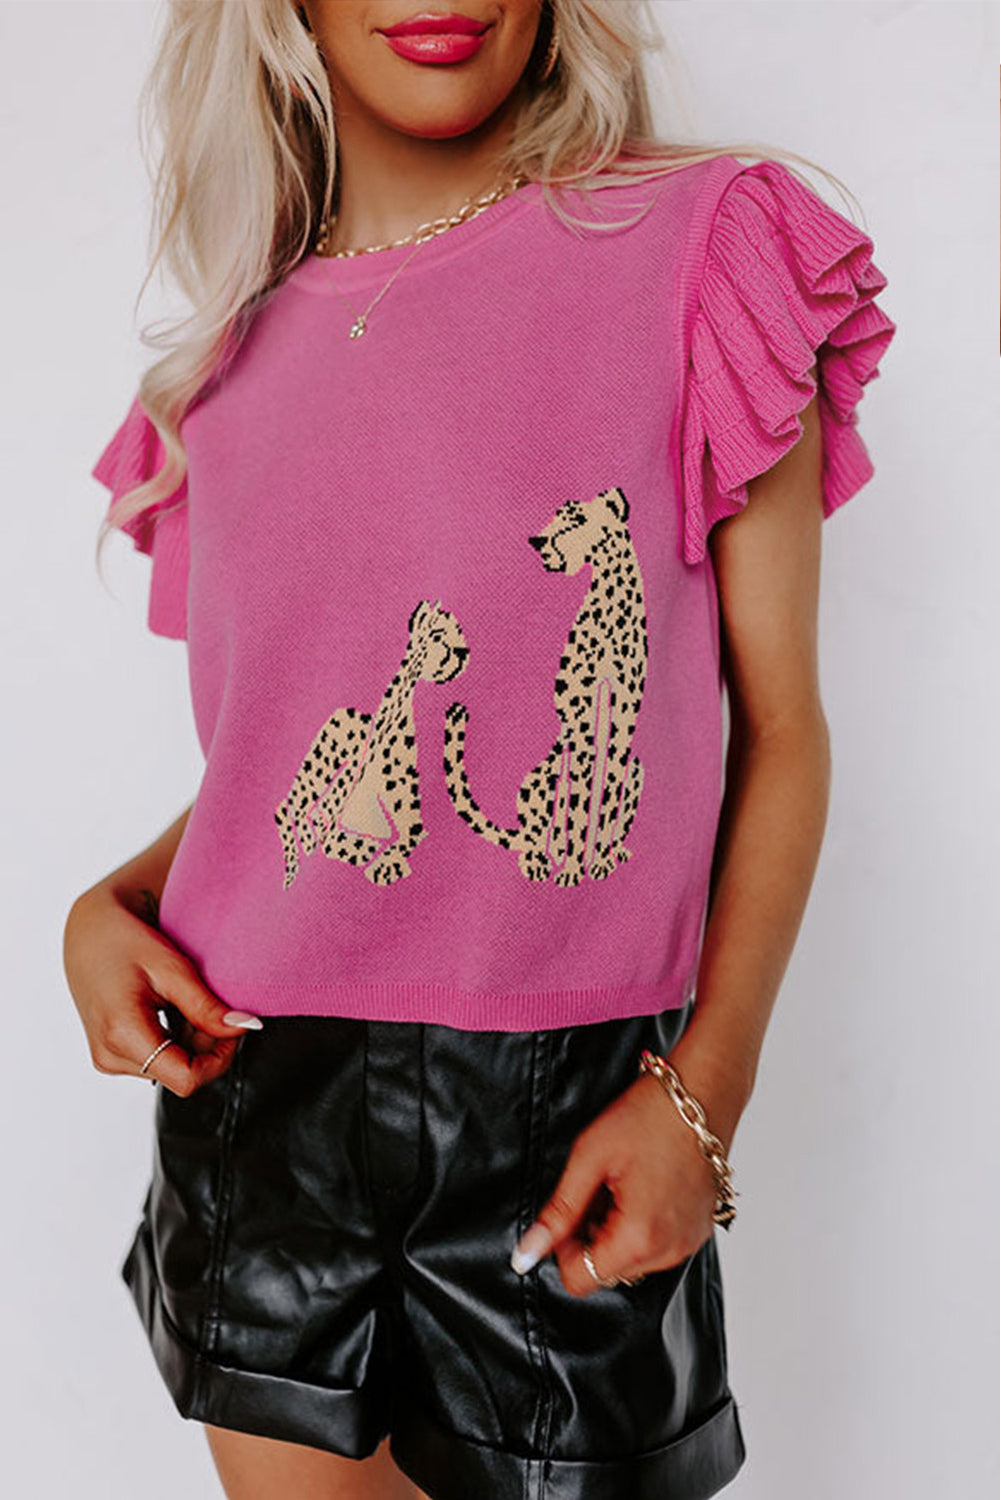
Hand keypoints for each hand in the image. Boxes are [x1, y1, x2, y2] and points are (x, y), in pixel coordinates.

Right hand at [63, 881, 261, 1095]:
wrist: (88, 934)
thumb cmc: (125, 942)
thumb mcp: (172, 969)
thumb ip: (207, 1006)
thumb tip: (246, 1027)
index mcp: (123, 1034)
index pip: (187, 1079)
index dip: (220, 1058)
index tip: (233, 1028)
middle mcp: (110, 1056)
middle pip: (181, 1074)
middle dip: (207, 1045)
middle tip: (209, 1004)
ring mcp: (108, 1059)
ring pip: (172, 1069)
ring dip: (191, 1041)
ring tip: (184, 1001)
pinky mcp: (110, 1055)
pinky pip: (156, 1061)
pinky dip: (174, 1040)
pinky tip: (171, 1010)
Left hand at [511, 1068, 739, 1296]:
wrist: (703, 1091)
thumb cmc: (650, 1115)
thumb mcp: (590, 1158)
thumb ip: (558, 1212)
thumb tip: (528, 1253)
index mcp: (640, 1238)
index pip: (580, 1279)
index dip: (563, 1247)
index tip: (569, 1209)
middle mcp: (670, 1251)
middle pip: (607, 1271)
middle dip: (591, 1235)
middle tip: (597, 1186)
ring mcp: (689, 1243)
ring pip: (631, 1260)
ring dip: (616, 1230)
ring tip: (623, 1182)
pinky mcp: (699, 1231)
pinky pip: (657, 1245)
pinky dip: (642, 1225)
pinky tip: (643, 1186)